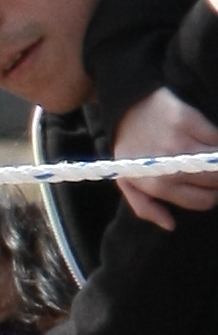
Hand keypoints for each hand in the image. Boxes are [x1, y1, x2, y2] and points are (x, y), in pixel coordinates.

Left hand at [108, 83, 217, 227]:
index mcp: (156, 184)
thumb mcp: (128, 181)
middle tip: (213, 171)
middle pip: (215, 181)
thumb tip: (170, 225)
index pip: (203, 200)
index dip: (212, 196)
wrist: (125, 108)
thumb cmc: (130, 148)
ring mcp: (179, 141)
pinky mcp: (187, 119)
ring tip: (212, 158)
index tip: (212, 189)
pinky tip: (210, 140)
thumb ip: (145, 208)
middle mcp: (169, 165)